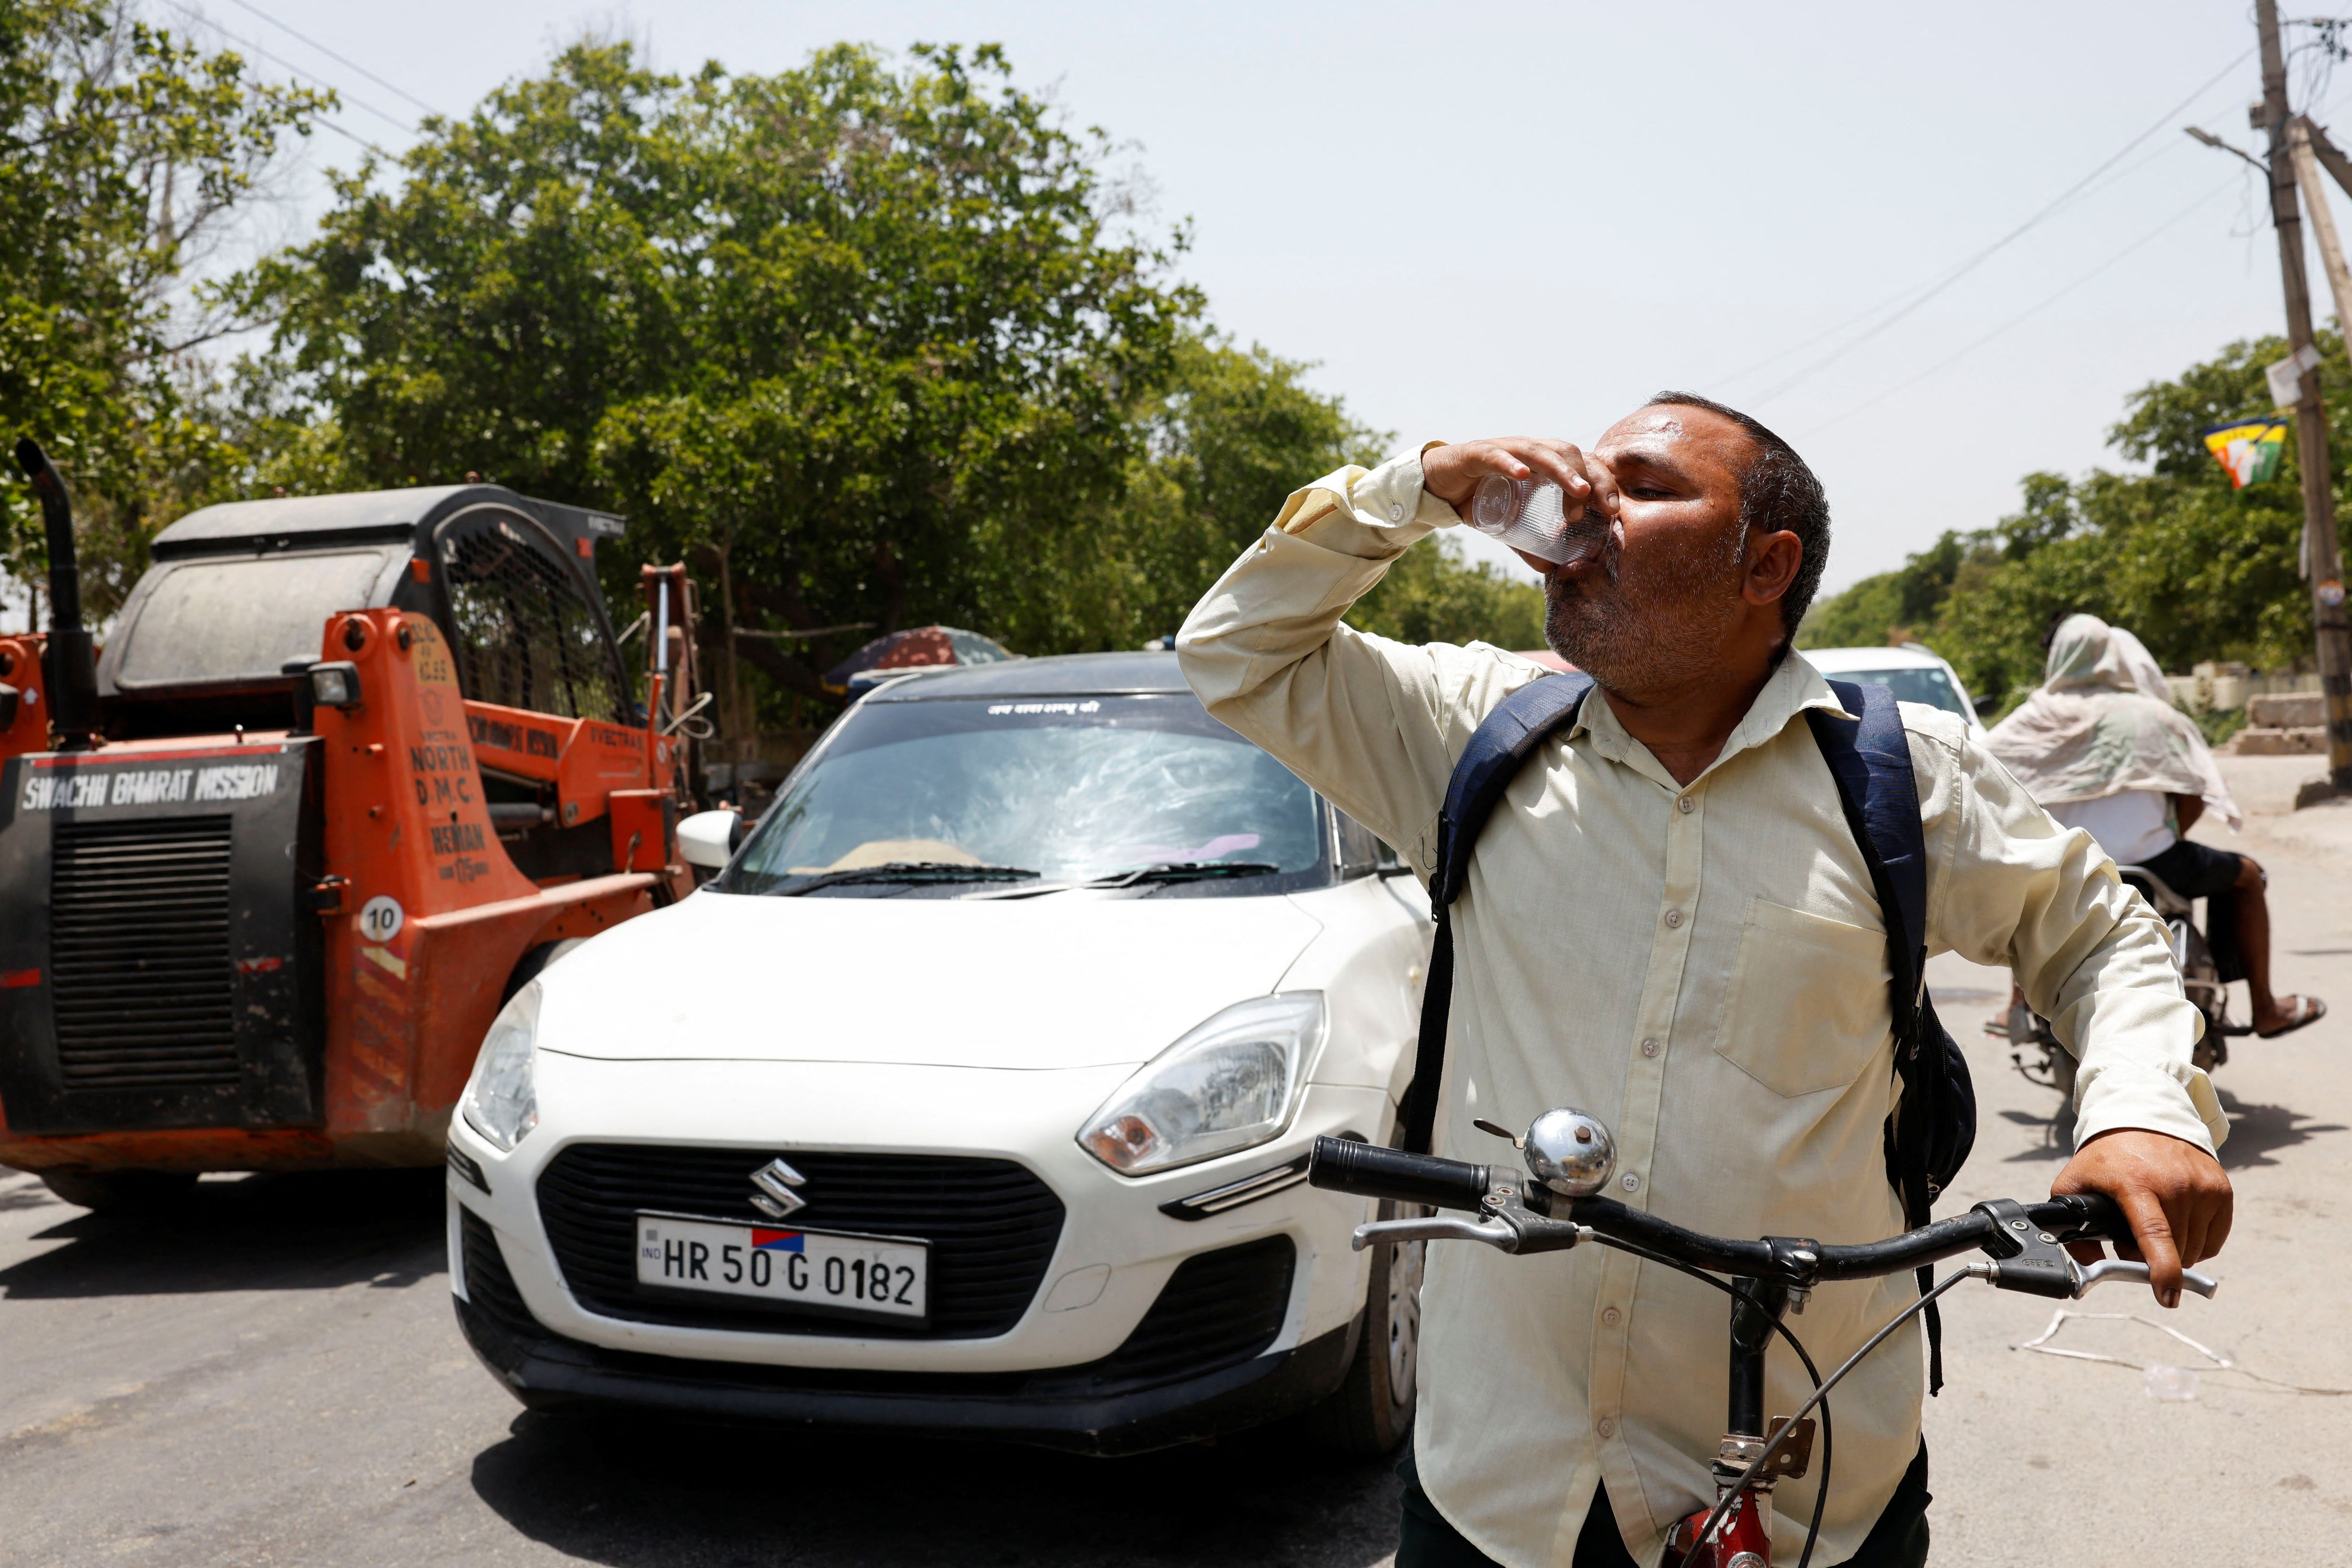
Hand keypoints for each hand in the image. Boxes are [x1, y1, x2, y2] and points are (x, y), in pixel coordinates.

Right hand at [1421, 438, 1619, 547]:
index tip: (1614, 510)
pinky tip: (1522, 476)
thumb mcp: (1509, 523)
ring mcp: (1504, 449)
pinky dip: (1510, 464)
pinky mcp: (1476, 453)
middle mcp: (1528, 450)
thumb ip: (1528, 543)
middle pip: (1569, 453)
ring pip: (1540, 452)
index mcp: (1542, 463)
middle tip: (1602, 506)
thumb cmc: (1478, 498)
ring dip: (1563, 472)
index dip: (1602, 482)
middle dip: (1591, 478)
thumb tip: (1551, 570)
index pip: (1581, 463)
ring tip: (1580, 492)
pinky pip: (1496, 456)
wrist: (1437, 487)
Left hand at [2051, 1128, 2230, 1307]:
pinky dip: (2196, 1243)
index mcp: (2137, 1184)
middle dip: (2153, 1259)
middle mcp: (2176, 1185)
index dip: (2162, 1270)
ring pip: (2195, 1250)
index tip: (2166, 1296)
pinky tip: (2176, 1224)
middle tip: (2131, 1239)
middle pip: (2175, 1251)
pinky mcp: (2222, 1189)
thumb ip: (2072, 1226)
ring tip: (2153, 1226)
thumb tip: (2086, 1265)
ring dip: (2175, 1252)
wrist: (2144, 1118)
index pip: (2155, 1235)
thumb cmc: (2108, 1156)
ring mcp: (2203, 1187)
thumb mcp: (2075, 1182)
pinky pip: (2213, 1240)